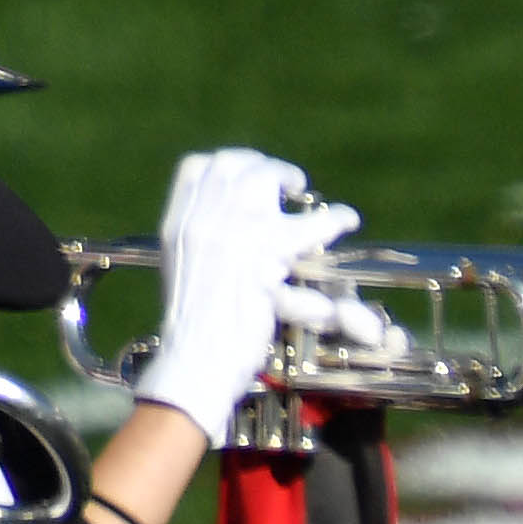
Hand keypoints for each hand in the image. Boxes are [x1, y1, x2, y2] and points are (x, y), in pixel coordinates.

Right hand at [142, 149, 369, 444]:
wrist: (193, 361)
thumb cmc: (192, 330)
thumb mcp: (185, 273)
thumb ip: (202, 243)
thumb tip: (227, 227)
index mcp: (176, 223)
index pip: (199, 168)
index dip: (231, 163)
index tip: (252, 169)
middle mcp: (200, 222)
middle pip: (235, 167)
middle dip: (266, 167)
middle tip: (291, 183)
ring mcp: (230, 238)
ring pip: (266, 184)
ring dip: (291, 179)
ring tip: (308, 191)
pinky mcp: (263, 263)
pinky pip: (306, 229)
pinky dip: (332, 221)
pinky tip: (346, 220)